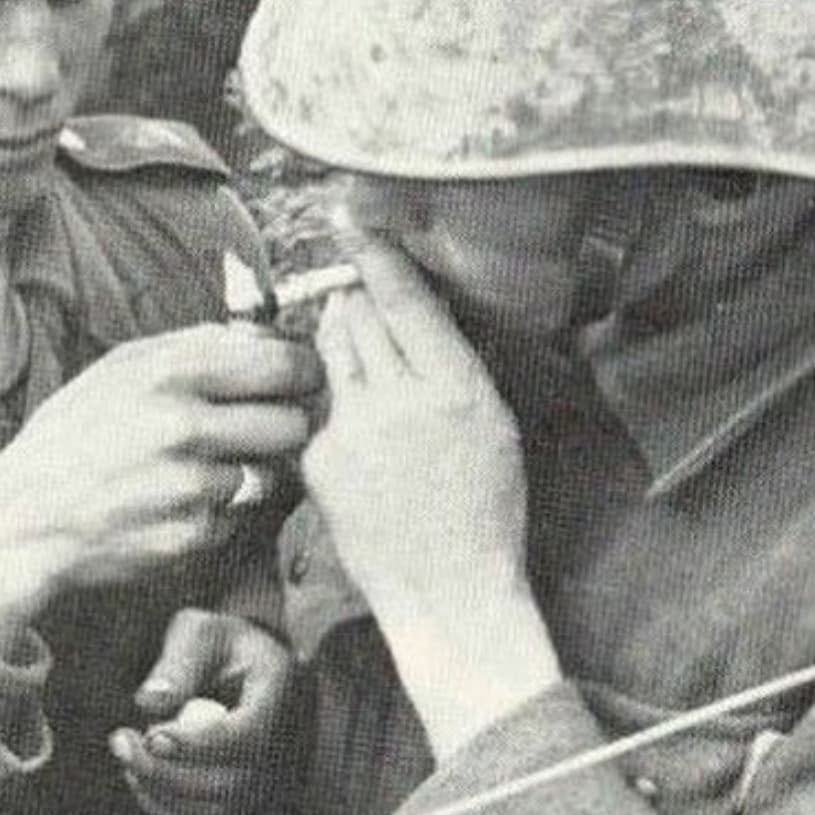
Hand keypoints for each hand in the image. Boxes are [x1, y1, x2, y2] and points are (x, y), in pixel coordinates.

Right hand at [0, 325, 320, 651]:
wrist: (21, 520)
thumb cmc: (72, 437)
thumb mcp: (120, 369)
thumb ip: (194, 346)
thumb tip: (263, 332)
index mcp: (170, 372)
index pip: (281, 362)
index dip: (302, 372)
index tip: (301, 379)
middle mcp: (184, 426)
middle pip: (292, 422)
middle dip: (286, 426)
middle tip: (267, 428)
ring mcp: (190, 486)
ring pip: (270, 473)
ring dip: (252, 473)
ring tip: (206, 469)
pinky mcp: (191, 536)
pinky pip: (240, 516)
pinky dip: (223, 512)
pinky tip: (182, 504)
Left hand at [108, 609, 299, 814]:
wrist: (246, 668)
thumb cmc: (221, 646)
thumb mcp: (201, 633)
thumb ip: (179, 662)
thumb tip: (149, 702)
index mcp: (279, 693)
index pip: (249, 736)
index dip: (199, 745)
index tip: (152, 734)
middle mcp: (284, 744)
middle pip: (230, 784)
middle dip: (166, 772)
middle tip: (121, 742)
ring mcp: (267, 778)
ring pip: (214, 811)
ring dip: (161, 790)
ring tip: (129, 752)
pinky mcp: (244, 800)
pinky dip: (166, 805)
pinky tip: (142, 773)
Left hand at [304, 237, 560, 756]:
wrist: (450, 592)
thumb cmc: (485, 509)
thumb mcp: (493, 426)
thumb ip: (453, 366)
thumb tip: (416, 315)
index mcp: (455, 387)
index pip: (404, 301)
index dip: (376, 257)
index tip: (353, 222)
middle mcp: (402, 399)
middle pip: (359, 317)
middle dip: (356, 302)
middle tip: (358, 296)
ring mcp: (355, 429)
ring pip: (332, 351)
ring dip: (339, 339)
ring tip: (357, 354)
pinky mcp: (321, 459)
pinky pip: (321, 408)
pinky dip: (334, 408)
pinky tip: (362, 438)